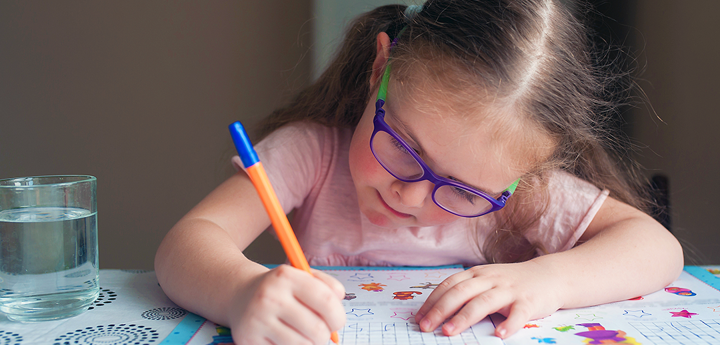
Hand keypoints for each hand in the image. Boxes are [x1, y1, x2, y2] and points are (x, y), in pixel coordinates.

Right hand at [229, 265, 345, 344]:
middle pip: (317, 329)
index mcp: (286, 277)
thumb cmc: (279, 289)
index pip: (325, 300)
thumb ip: (327, 285)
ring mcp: (258, 321)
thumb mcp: (301, 276)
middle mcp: (270, 297)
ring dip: (310, 344)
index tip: (337, 322)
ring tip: (303, 334)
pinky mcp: (249, 340)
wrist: (240, 296)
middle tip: (321, 332)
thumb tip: (340, 298)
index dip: (338, 316)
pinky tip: (285, 338)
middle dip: (325, 335)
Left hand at [414, 261, 563, 338]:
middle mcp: (490, 279)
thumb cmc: (511, 282)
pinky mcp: (528, 301)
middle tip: (426, 327)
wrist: (549, 276)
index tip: (418, 318)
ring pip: (484, 302)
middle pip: (461, 292)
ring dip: (464, 317)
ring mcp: (509, 289)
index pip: (449, 285)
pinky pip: (518, 314)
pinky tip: (499, 336)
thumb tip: (437, 311)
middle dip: (441, 310)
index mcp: (476, 273)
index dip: (432, 301)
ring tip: (449, 332)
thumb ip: (465, 291)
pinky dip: (509, 324)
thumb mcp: (485, 280)